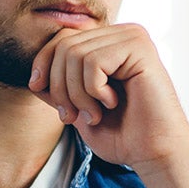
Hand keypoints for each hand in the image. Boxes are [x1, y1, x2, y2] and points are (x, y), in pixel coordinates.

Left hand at [28, 23, 188, 187]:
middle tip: (73, 116)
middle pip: (64, 45)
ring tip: (94, 115)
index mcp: (109, 43)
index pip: (61, 38)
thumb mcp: (78, 108)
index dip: (43, 64)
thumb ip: (59, 86)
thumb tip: (33, 74)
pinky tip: (111, 103)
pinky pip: (93, 62)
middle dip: (59, 86)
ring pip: (75, 54)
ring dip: (76, 94)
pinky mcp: (140, 48)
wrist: (154, 154)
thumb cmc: (123, 135)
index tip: (40, 92)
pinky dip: (93, 91)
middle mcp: (122, 33)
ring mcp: (133, 37)